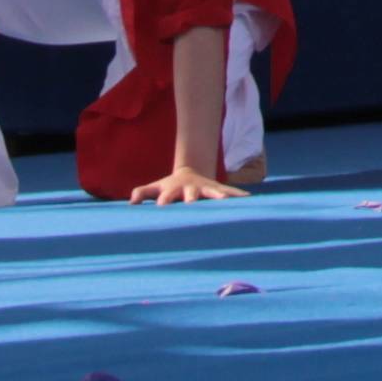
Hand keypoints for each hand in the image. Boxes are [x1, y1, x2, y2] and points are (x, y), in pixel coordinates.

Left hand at [130, 163, 254, 204]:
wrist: (190, 173)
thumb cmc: (169, 186)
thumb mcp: (155, 188)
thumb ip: (142, 193)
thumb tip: (131, 202)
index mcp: (173, 190)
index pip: (166, 196)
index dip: (164, 201)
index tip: (161, 207)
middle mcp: (190, 190)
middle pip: (191, 195)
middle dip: (192, 199)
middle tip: (192, 204)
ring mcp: (206, 189)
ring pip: (213, 193)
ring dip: (219, 197)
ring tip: (225, 200)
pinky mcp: (218, 191)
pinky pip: (230, 193)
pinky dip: (238, 196)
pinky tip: (250, 200)